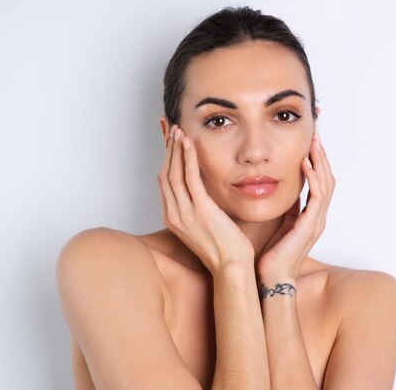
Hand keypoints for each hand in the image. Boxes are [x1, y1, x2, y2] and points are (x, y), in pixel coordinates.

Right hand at [157, 124, 254, 273]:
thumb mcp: (204, 226)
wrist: (231, 267)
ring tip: (178, 131)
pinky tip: (189, 144)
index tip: (169, 141)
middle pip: (165, 173)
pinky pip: (190, 177)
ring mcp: (185, 213)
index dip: (165, 158)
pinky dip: (188, 158)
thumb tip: (202, 192)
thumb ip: (198, 208)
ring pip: (173, 173)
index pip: (164, 181)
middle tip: (170, 128)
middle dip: (167, 148)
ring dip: (175, 149)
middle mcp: (174, 214)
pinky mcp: (200, 210)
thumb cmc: (224, 249)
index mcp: (173, 218)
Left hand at [256, 132, 335, 279]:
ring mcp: (317, 221)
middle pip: (328, 179)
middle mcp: (318, 218)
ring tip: (313, 143)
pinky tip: (305, 163)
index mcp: (311, 217)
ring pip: (326, 184)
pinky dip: (313, 177)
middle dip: (322, 156)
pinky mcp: (310, 225)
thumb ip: (287, 209)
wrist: (271, 278)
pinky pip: (317, 196)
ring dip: (320, 161)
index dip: (317, 163)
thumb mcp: (280, 225)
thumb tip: (285, 191)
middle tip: (315, 135)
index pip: (320, 183)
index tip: (310, 144)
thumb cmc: (272, 255)